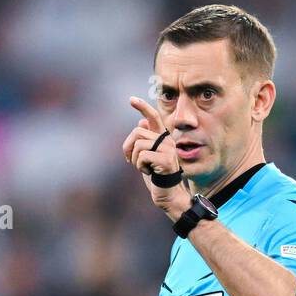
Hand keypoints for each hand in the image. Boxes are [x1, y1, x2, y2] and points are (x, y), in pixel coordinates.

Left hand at [122, 96, 192, 217]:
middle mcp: (166, 140)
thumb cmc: (157, 177)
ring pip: (138, 145)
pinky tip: (149, 172)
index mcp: (162, 138)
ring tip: (143, 168)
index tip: (131, 99)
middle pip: (137, 133)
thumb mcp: (148, 157)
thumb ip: (145, 142)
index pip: (153, 117)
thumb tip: (141, 123)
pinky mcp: (165, 160)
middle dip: (128, 148)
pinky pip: (142, 156)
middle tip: (130, 161)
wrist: (168, 195)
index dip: (142, 107)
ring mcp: (167, 149)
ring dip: (135, 159)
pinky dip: (140, 166)